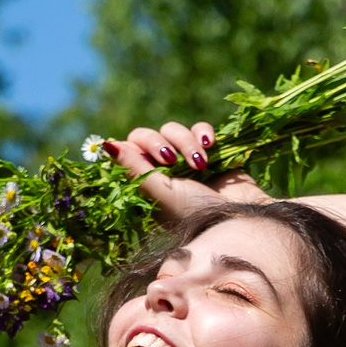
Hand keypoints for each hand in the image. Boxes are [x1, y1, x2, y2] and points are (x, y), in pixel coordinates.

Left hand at [105, 119, 268, 225]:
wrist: (241, 218)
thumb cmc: (196, 214)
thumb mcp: (161, 194)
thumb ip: (133, 169)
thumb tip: (104, 145)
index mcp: (145, 182)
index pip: (126, 150)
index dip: (134, 149)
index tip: (148, 161)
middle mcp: (162, 169)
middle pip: (146, 135)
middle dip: (158, 144)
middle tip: (171, 161)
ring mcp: (185, 158)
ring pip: (172, 129)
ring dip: (185, 142)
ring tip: (201, 164)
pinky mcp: (209, 150)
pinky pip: (199, 128)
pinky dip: (203, 132)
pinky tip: (211, 146)